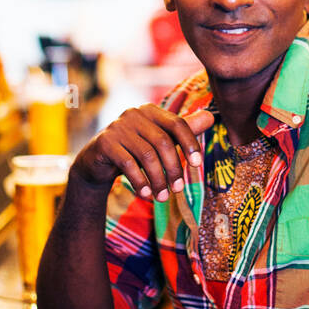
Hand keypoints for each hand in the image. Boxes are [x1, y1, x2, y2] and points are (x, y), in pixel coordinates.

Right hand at [72, 105, 213, 201]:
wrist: (97, 161)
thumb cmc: (134, 150)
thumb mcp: (159, 141)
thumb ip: (183, 130)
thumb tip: (211, 116)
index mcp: (151, 111)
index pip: (177, 123)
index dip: (190, 143)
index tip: (197, 165)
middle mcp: (134, 114)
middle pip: (163, 142)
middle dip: (173, 168)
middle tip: (179, 189)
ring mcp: (117, 127)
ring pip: (146, 155)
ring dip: (158, 180)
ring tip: (162, 197)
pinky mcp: (105, 143)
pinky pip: (128, 164)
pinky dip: (140, 182)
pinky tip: (146, 194)